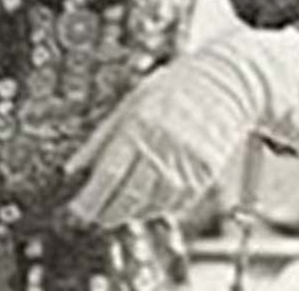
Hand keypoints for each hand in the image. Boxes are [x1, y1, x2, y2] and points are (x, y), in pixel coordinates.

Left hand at [63, 42, 261, 226]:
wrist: (226, 82)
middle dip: (107, 213)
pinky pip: (177, 204)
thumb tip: (72, 168)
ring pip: (153, 206)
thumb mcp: (130, 103)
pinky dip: (159, 208)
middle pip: (129, 197)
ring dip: (133, 212)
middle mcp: (163, 145)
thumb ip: (100, 139)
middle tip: (95, 216)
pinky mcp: (206, 173)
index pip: (109, 174)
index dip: (91, 199)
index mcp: (140, 124)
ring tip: (122, 206)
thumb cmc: (174, 88)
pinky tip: (150, 199)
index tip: (79, 209)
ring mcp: (187, 162)